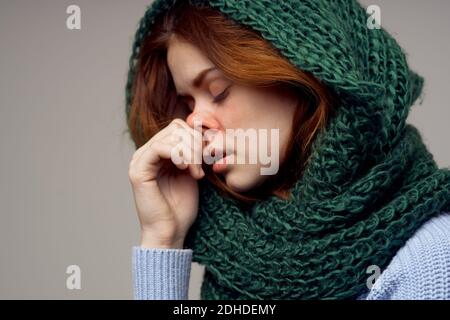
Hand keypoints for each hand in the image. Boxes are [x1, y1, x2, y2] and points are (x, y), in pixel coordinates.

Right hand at [128, 118, 203, 248]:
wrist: (170, 232)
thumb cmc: (181, 208)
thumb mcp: (192, 173)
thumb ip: (193, 153)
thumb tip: (203, 132)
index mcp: (157, 153)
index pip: (179, 127)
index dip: (198, 138)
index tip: (208, 158)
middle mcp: (146, 153)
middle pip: (176, 128)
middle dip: (196, 145)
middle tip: (201, 168)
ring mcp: (139, 160)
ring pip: (171, 136)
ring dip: (191, 152)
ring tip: (196, 173)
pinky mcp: (138, 170)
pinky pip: (160, 147)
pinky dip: (179, 155)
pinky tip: (186, 170)